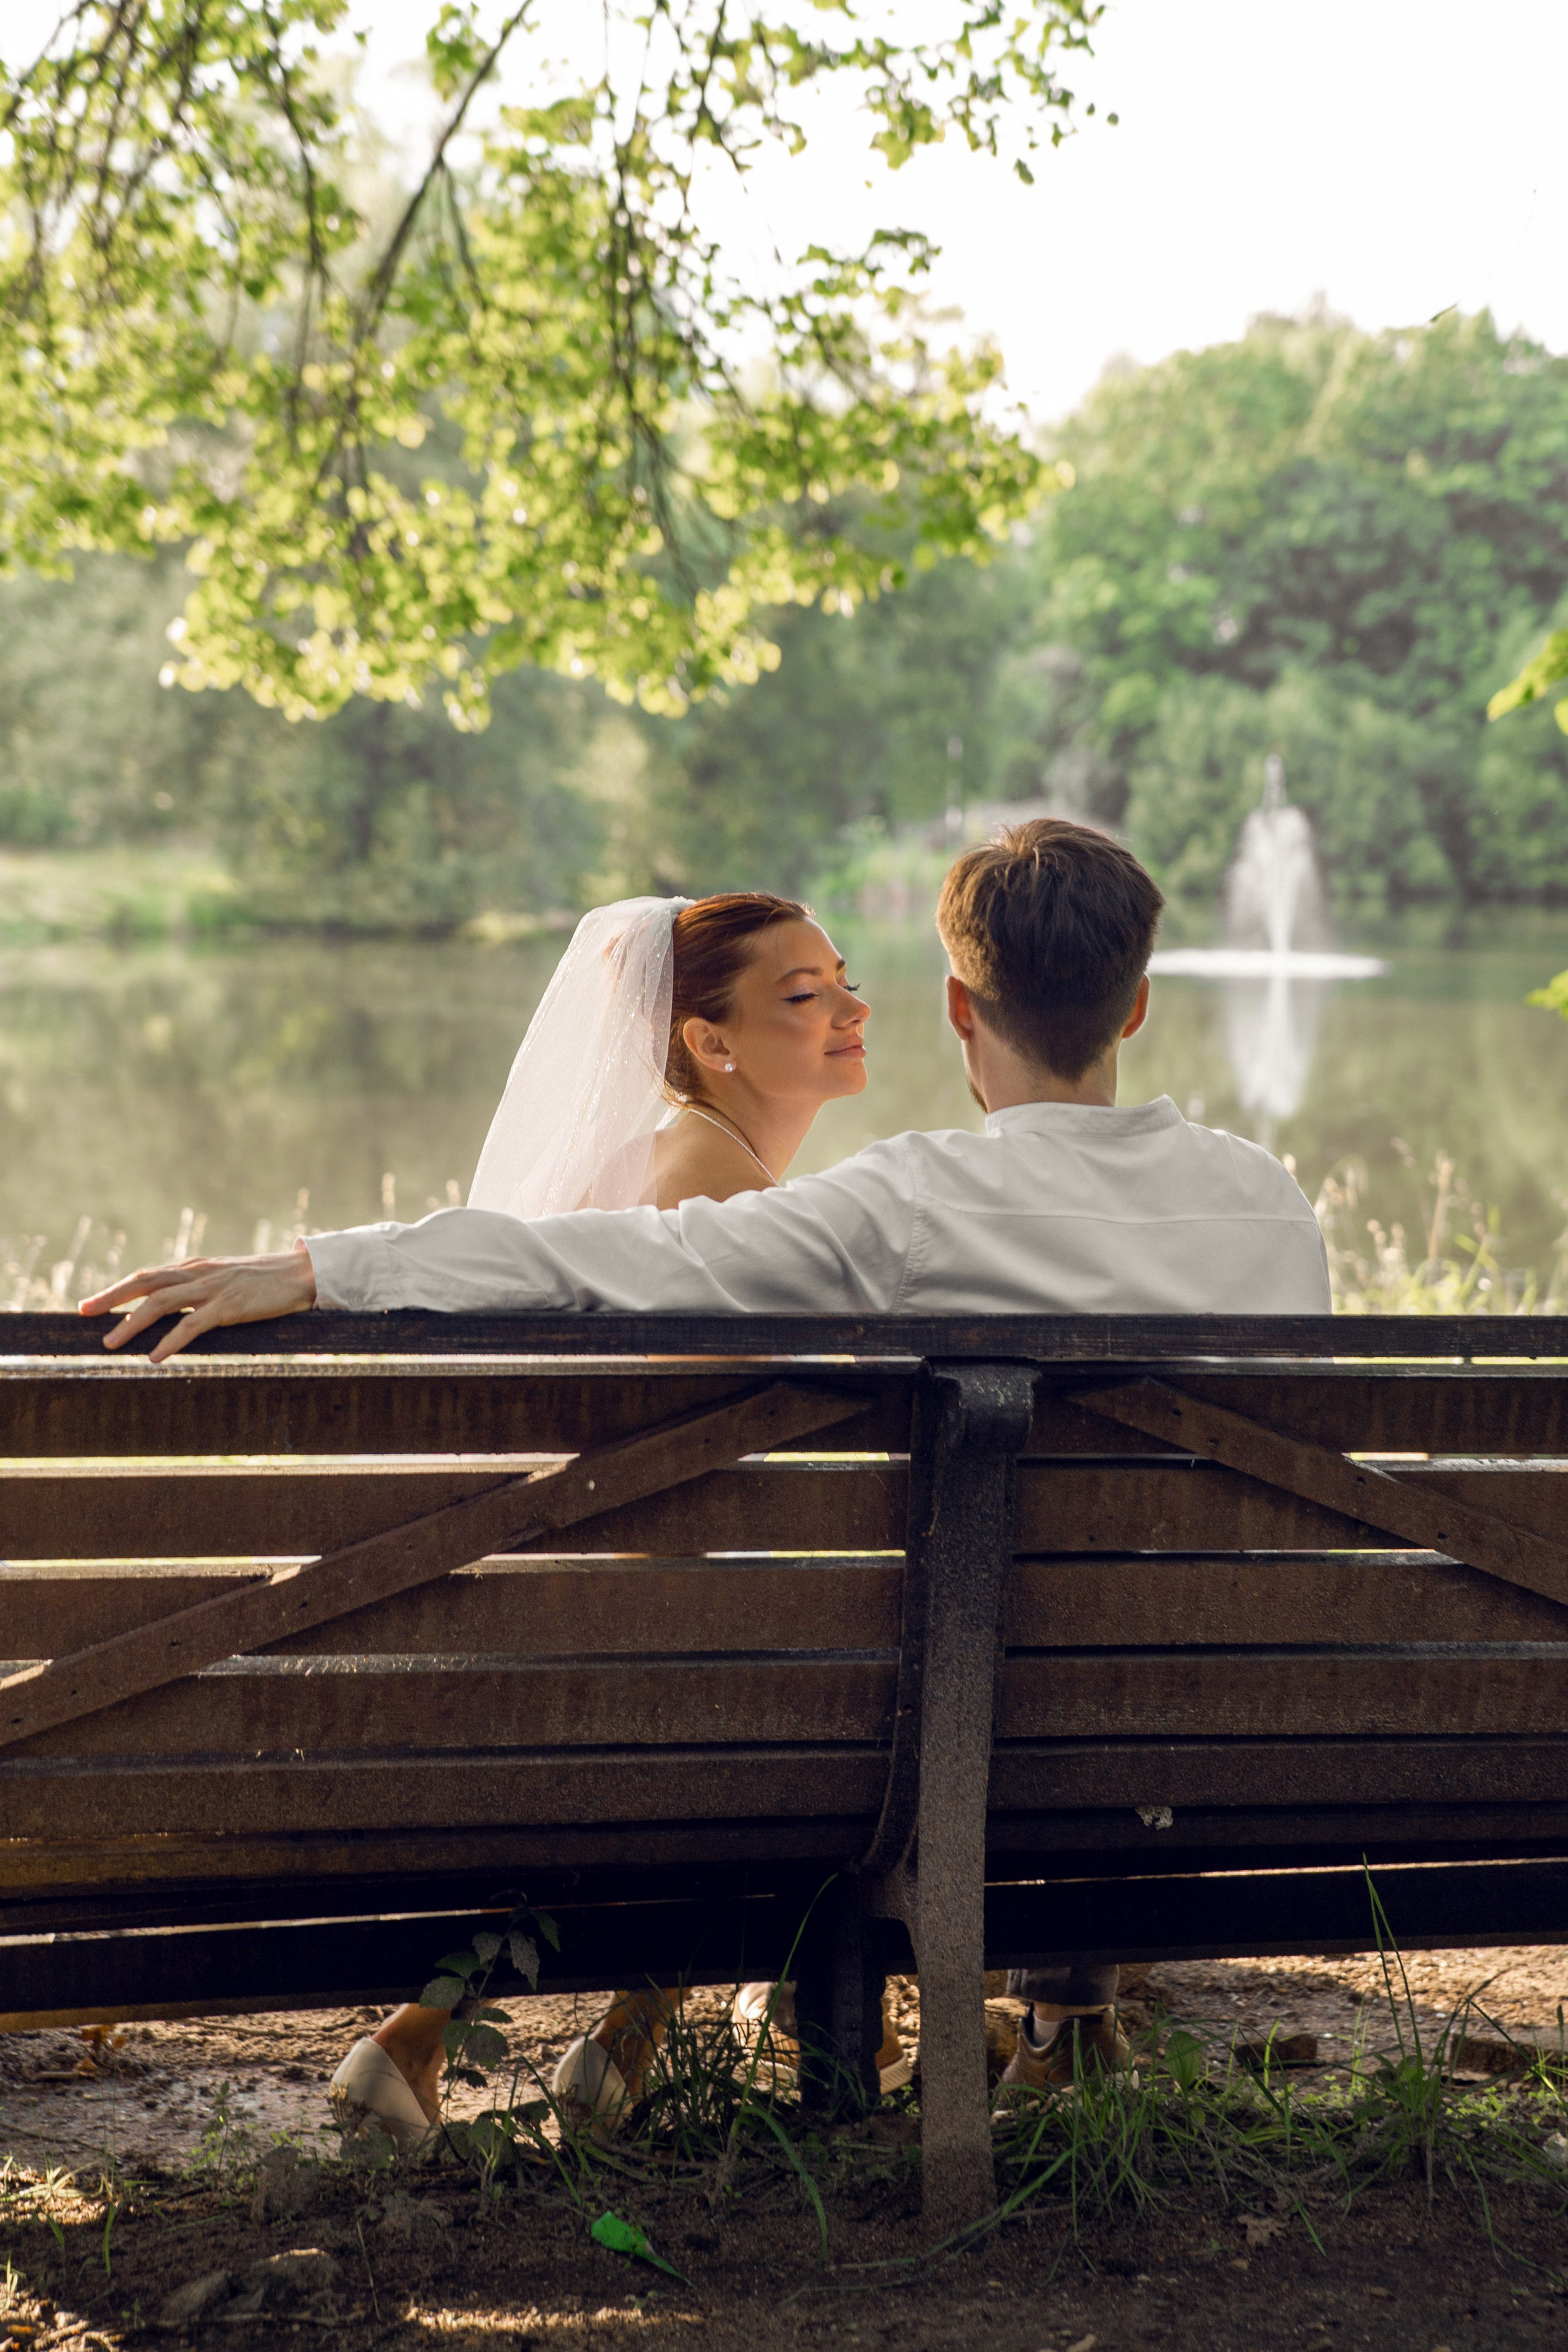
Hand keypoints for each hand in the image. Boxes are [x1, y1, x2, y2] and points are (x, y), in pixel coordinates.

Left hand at [79, 1240, 317, 1362]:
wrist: (301, 1274)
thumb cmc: (264, 1281)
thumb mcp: (224, 1279)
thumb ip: (199, 1288)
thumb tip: (174, 1307)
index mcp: (194, 1267)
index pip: (146, 1276)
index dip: (116, 1289)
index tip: (89, 1304)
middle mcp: (198, 1273)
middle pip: (144, 1283)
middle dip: (110, 1298)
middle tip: (83, 1313)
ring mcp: (213, 1289)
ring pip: (161, 1303)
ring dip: (132, 1324)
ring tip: (110, 1344)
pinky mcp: (229, 1307)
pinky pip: (192, 1325)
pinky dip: (171, 1341)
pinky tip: (156, 1357)